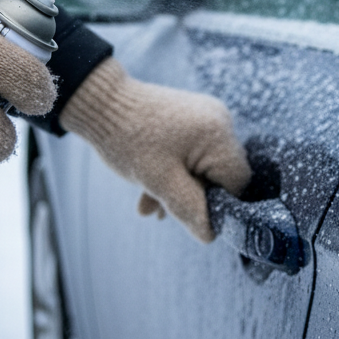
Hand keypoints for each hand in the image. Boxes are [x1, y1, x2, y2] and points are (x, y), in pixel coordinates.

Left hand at [61, 58, 250, 241]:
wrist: (102, 103)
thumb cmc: (128, 140)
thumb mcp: (159, 182)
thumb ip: (190, 210)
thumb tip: (210, 235)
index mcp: (218, 134)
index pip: (236, 182)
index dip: (216, 204)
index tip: (188, 214)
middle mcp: (220, 120)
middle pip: (219, 174)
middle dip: (192, 196)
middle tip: (159, 211)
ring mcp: (208, 115)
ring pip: (205, 165)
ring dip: (180, 186)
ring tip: (148, 202)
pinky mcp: (194, 115)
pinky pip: (195, 150)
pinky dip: (177, 169)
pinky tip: (151, 185)